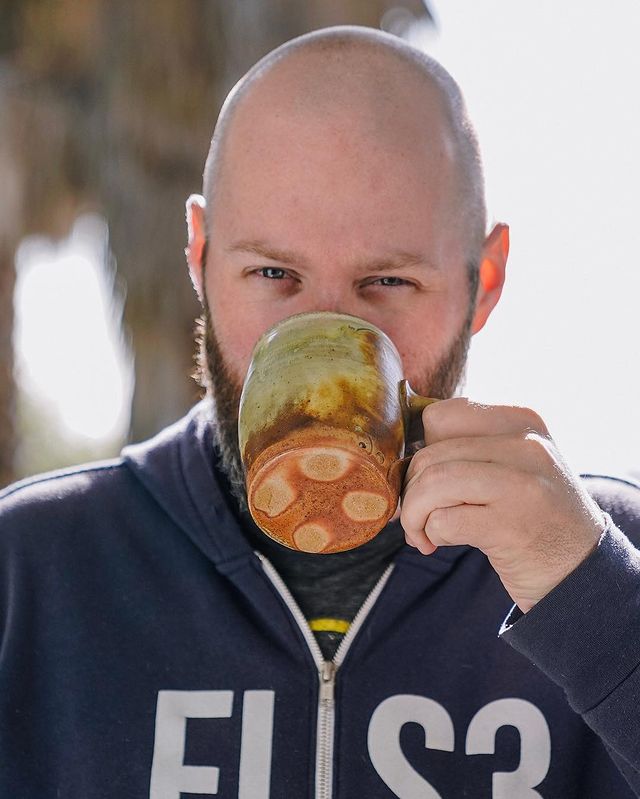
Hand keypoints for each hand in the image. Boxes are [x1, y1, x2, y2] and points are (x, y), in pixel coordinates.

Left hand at [400, 398, 606, 611]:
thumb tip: (399, 455)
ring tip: (421, 533)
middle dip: (410, 491)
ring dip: (413, 515)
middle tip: (415, 517)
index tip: (424, 479)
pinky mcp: (511, 527)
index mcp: (522, 421)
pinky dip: (430, 535)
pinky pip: (443, 520)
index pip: (440, 416)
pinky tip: (438, 544)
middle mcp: (526, 446)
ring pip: (432, 483)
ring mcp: (521, 485)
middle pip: (430, 455)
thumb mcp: (515, 463)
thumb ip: (470, 447)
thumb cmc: (533, 514)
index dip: (420, 449)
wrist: (583, 569)